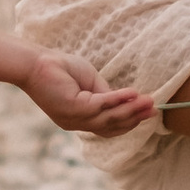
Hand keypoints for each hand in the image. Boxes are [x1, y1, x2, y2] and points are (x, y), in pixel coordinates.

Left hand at [20, 46, 162, 136]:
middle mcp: (76, 123)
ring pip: (109, 119)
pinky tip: (133, 94)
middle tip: (154, 111)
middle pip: (111, 127)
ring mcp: (74, 118)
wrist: (35, 62)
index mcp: (79, 119)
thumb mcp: (89, 83)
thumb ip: (105, 94)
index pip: (108, 127)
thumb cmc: (59, 68)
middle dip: (134, 118)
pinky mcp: (73, 108)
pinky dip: (119, 100)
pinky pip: (102, 105)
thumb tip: (125, 100)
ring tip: (149, 102)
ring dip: (131, 111)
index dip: (129, 122)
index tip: (148, 113)